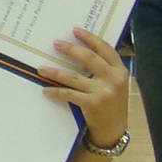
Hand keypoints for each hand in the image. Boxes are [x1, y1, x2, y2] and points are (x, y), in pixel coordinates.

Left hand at [37, 25, 129, 146]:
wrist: (114, 131)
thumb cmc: (111, 105)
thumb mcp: (115, 85)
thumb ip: (106, 70)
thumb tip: (81, 52)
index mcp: (120, 70)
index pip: (105, 48)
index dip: (90, 38)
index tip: (75, 30)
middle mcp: (114, 79)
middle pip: (89, 58)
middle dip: (70, 49)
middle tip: (55, 43)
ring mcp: (104, 92)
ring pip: (74, 77)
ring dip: (55, 72)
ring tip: (41, 68)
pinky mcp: (93, 104)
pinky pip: (70, 95)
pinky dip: (56, 92)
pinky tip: (45, 90)